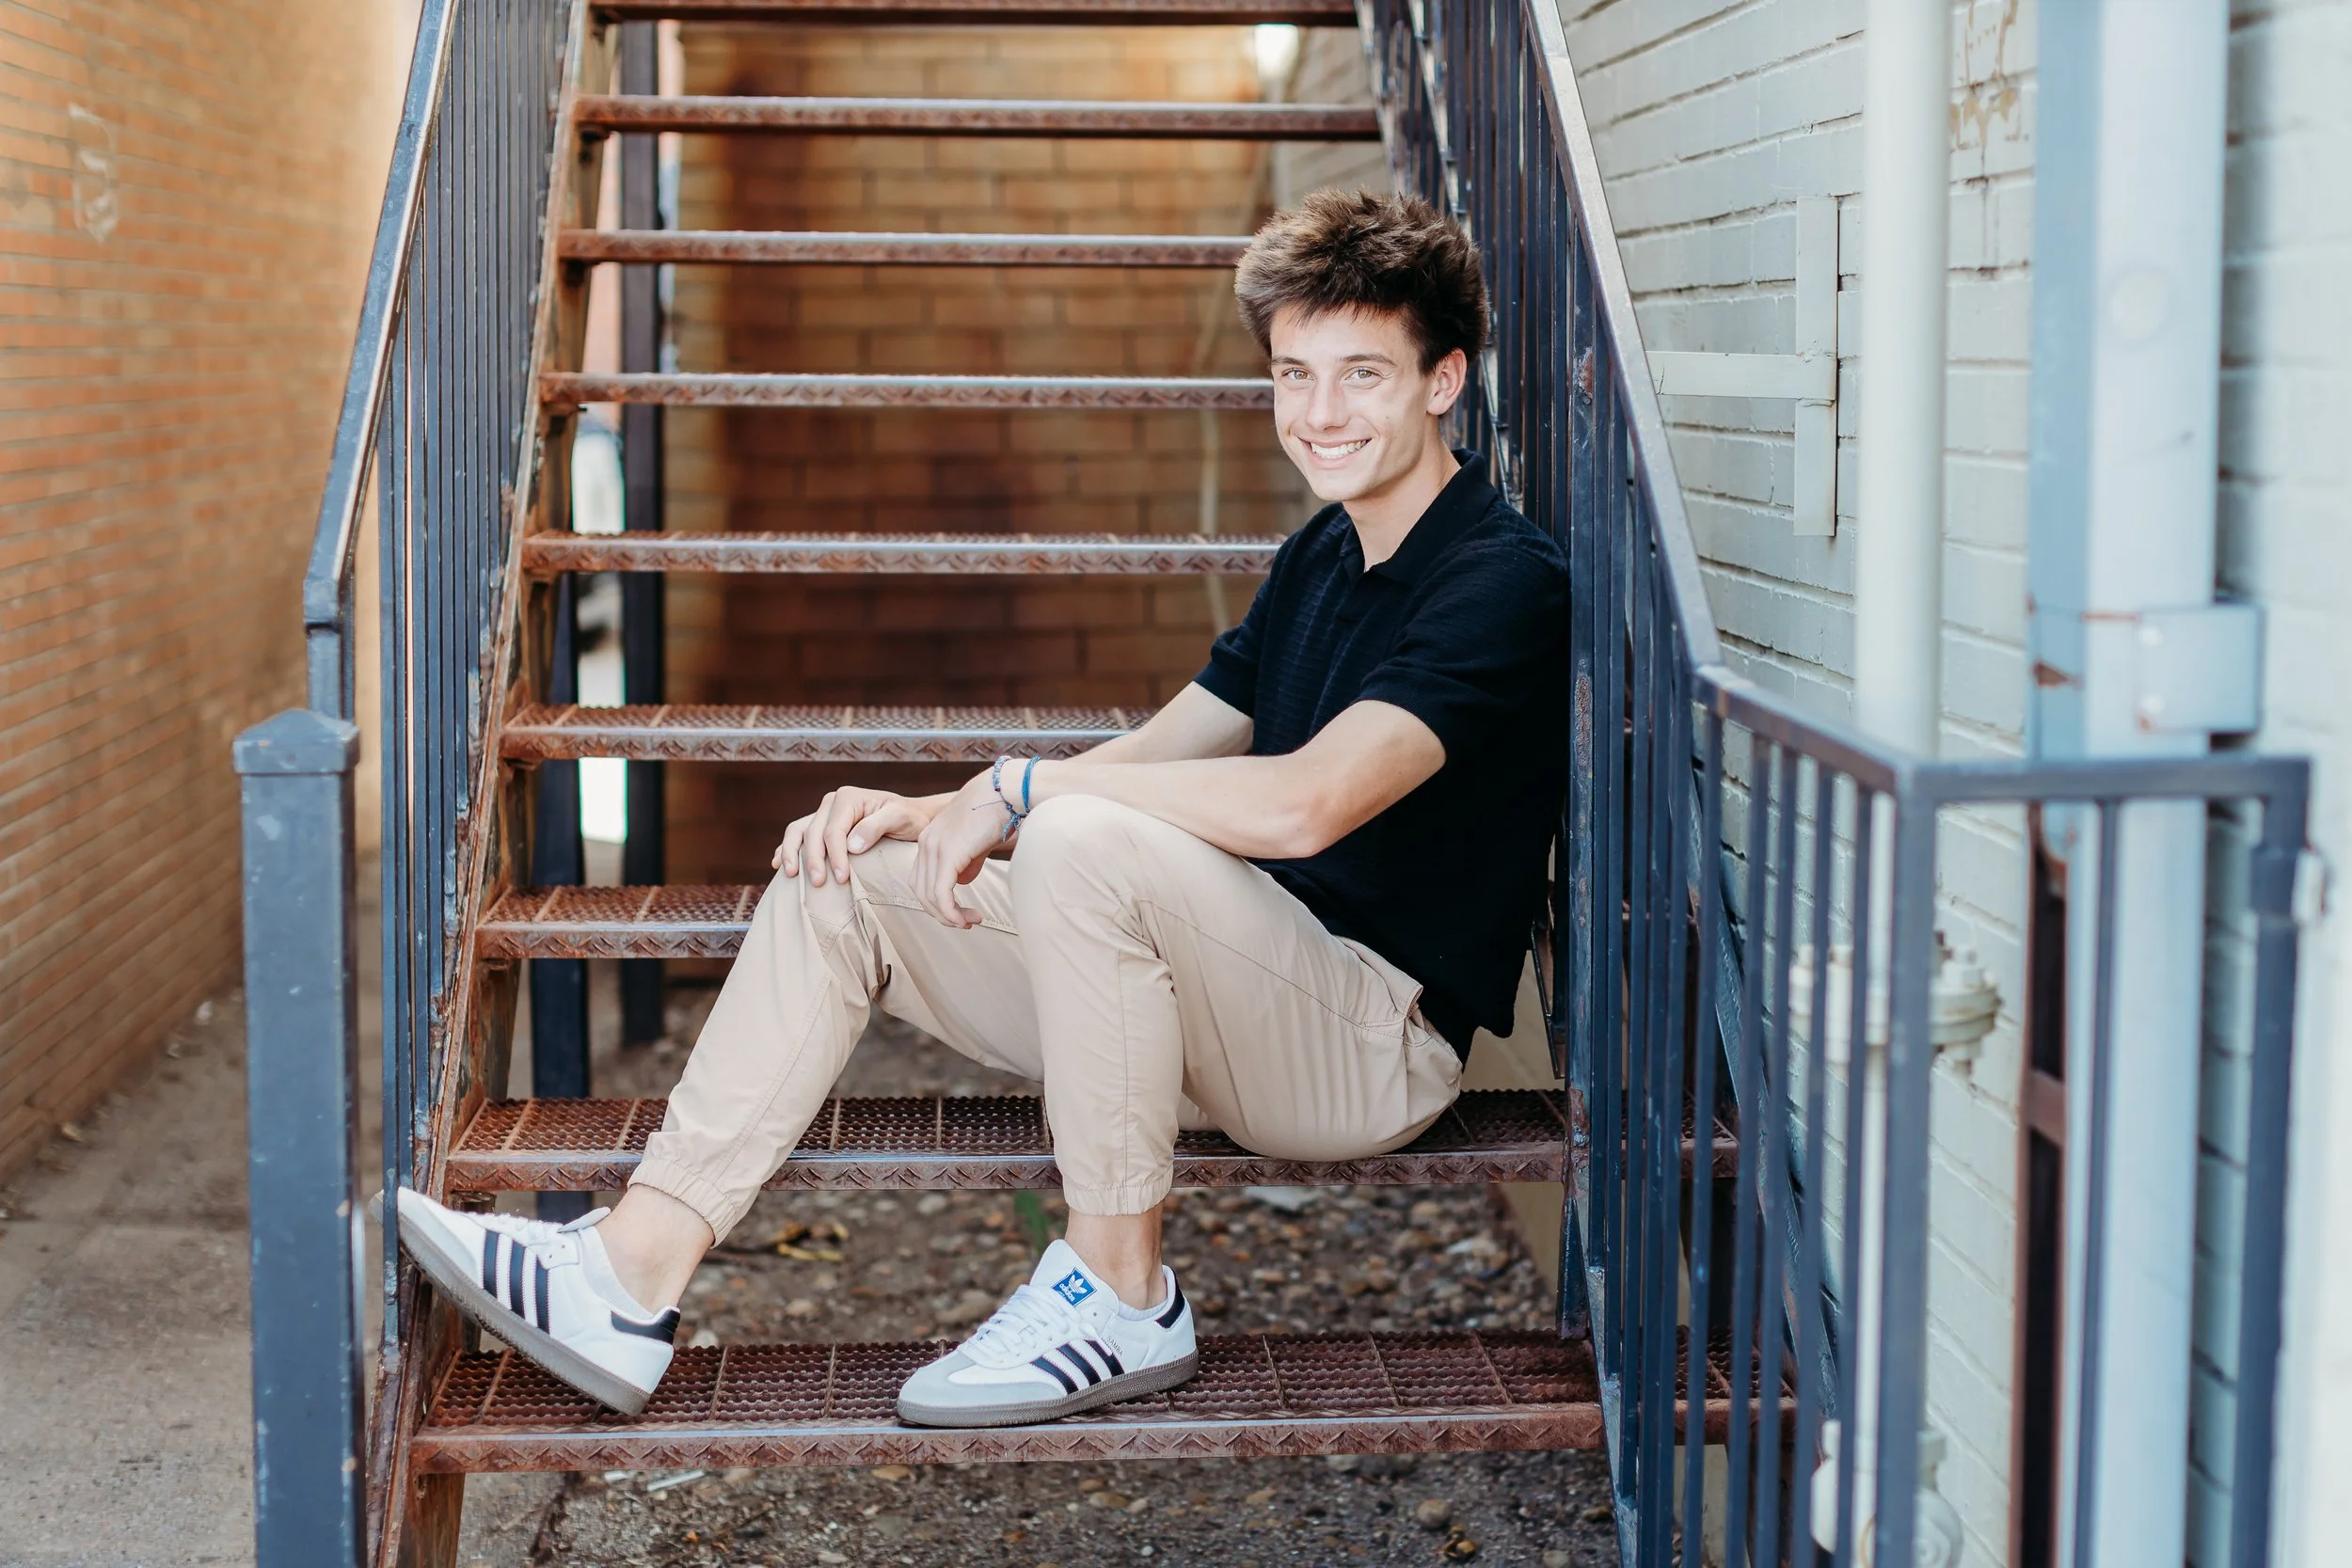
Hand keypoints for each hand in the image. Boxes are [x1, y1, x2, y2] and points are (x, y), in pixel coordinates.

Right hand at [774, 787, 941, 885]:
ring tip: (791, 875)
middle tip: (819, 884)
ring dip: (791, 854)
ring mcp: (824, 814)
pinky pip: (798, 835)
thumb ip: (876, 827)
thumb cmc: (910, 819)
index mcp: (848, 798)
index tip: (842, 879)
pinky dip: (787, 849)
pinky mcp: (822, 826)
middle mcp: (831, 802)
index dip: (835, 856)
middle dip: (813, 860)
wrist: (914, 818)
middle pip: (812, 833)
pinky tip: (778, 864)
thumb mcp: (900, 819)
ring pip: (797, 832)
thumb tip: (852, 846)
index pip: (833, 831)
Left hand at [910, 768, 1018, 928]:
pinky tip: (964, 919)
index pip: (921, 880)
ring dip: (949, 916)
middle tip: (964, 923)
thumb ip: (967, 861)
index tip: (958, 912)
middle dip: (941, 914)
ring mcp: (934, 848)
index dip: (936, 902)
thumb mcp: (976, 841)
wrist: (1003, 791)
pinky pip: (941, 894)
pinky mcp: (948, 855)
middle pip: (921, 891)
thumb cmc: (995, 812)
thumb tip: (963, 882)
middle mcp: (926, 843)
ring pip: (930, 897)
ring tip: (970, 921)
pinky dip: (951, 913)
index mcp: (929, 839)